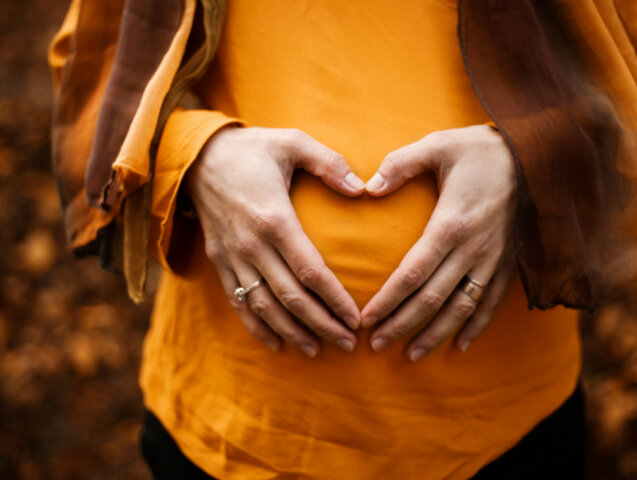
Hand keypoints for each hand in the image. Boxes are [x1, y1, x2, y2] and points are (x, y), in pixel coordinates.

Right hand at [185, 126, 364, 356]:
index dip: (335, 299)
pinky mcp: (220, 261)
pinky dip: (257, 327)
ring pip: (264, 307)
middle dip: (322, 325)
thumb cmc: (253, 149)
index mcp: (274, 219)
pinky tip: (277, 344)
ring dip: (292, 332)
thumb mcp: (292, 141)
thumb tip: (362, 189)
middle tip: (348, 344)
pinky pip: (238, 302)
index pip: (310, 271)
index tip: (356, 318)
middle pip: (291, 298)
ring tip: (318, 350)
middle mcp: (252, 245)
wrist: (197, 156)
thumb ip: (329, 162)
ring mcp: (233, 257)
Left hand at [361, 125, 516, 360]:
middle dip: (402, 324)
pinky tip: (460, 345)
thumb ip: (400, 164)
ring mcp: (494, 260)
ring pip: (462, 308)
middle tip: (376, 345)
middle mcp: (473, 249)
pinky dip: (476, 326)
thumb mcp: (437, 145)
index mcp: (451, 224)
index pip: (413, 274)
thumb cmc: (480, 149)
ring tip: (411, 355)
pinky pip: (492, 302)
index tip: (367, 320)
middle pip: (433, 298)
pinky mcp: (509, 263)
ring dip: (435, 334)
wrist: (538, 154)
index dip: (388, 300)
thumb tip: (367, 186)